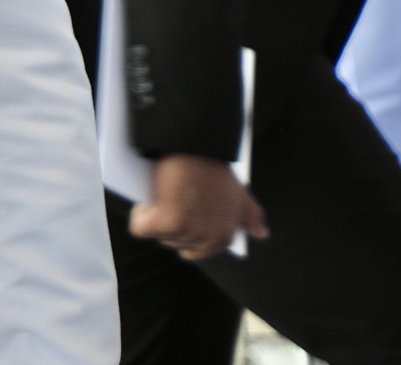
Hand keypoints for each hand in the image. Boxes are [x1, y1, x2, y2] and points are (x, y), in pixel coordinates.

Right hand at [129, 153, 268, 260]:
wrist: (196, 148)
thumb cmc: (214, 168)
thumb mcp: (240, 194)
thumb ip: (251, 217)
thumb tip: (262, 234)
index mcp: (223, 238)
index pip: (195, 252)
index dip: (183, 232)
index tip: (178, 216)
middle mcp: (206, 241)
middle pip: (172, 243)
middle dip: (167, 223)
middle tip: (172, 199)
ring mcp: (186, 234)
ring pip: (156, 235)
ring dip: (152, 217)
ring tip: (163, 194)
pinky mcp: (166, 224)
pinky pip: (140, 229)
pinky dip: (139, 215)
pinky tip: (147, 200)